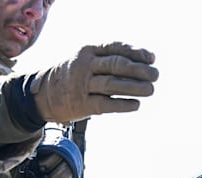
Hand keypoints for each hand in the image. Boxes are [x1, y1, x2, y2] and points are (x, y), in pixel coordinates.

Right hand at [30, 43, 157, 123]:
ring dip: (134, 87)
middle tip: (156, 75)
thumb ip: (113, 58)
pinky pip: (105, 104)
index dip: (135, 52)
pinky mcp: (82, 105)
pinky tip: (136, 104)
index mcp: (89, 51)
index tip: (151, 58)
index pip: (115, 48)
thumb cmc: (78, 75)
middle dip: (139, 70)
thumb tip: (148, 59)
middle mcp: (85, 66)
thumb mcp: (90, 59)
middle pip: (116, 65)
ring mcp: (82, 85)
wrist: (46, 94)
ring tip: (151, 90)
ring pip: (111, 84)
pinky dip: (122, 104)